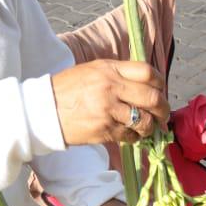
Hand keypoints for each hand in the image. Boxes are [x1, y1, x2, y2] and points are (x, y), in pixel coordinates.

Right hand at [52, 60, 168, 148]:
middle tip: (162, 116)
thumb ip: (118, 74)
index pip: (147, 72)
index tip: (161, 91)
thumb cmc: (68, 89)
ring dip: (150, 127)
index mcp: (109, 69)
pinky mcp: (104, 130)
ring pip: (144, 120)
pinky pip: (130, 135)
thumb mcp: (92, 71)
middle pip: (152, 98)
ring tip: (146, 128)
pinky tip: (130, 135)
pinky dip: (134, 137)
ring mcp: (108, 110)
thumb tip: (146, 86)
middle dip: (163, 109)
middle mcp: (111, 87)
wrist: (42, 110)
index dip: (160, 83)